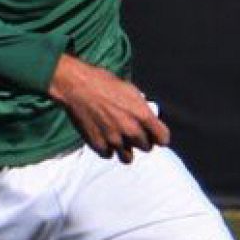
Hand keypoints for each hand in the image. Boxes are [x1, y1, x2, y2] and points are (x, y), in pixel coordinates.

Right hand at [46, 54, 169, 162]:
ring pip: (127, 157)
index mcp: (142, 114)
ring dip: (125, 150)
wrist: (77, 86)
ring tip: (119, 140)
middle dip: (141, 140)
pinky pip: (108, 155)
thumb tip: (146, 117)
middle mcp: (131, 130)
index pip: (163, 139)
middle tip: (132, 132)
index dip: (159, 136)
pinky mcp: (98, 144)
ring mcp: (114, 139)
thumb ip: (141, 108)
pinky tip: (104, 138)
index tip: (155, 135)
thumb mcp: (130, 90)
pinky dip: (107, 149)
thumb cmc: (103, 82)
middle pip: (146, 148)